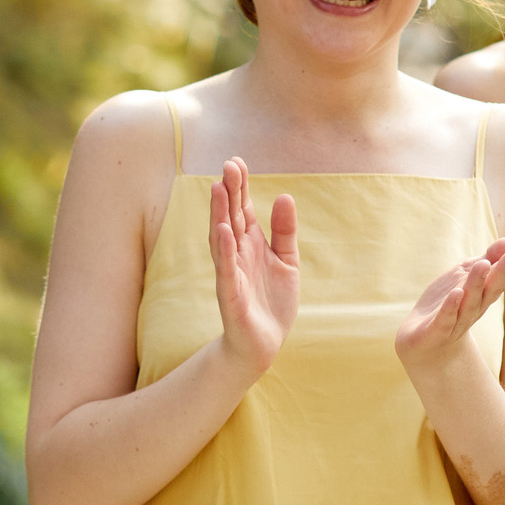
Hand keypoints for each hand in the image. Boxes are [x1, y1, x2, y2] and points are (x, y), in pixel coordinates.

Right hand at [209, 159, 300, 376]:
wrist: (264, 344)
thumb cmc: (272, 301)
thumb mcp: (286, 260)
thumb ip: (284, 231)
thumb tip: (284, 196)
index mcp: (251, 244)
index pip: (242, 209)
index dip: (240, 186)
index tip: (237, 161)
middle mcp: (237, 254)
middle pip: (231, 217)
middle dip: (229, 192)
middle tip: (228, 165)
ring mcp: (231, 273)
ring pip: (222, 239)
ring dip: (219, 214)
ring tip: (218, 189)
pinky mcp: (231, 295)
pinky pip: (226, 269)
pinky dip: (224, 250)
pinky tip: (223, 231)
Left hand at [395, 237, 504, 375]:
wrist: (423, 342)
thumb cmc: (449, 305)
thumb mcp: (466, 277)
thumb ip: (486, 260)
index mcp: (483, 294)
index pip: (503, 278)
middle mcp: (475, 307)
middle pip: (492, 288)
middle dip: (504, 271)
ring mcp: (457, 320)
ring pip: (470, 301)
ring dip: (477, 283)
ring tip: (484, 265)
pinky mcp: (437, 330)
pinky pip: (446, 319)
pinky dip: (451, 307)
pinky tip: (456, 293)